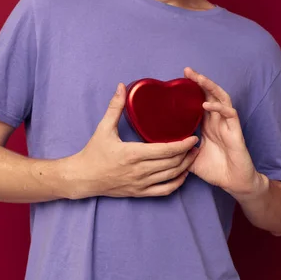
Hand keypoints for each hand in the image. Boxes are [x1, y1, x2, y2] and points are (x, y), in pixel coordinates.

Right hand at [67, 83, 199, 198]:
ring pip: (170, 177)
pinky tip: (183, 174)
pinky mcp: (140, 193)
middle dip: (188, 154)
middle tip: (197, 143)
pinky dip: (177, 183)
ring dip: (185, 166)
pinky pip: (164, 191)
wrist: (83, 177)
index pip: (165, 151)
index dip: (182, 145)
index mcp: (132, 154)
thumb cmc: (93, 152)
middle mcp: (139, 171)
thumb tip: (122, 87)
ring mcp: (140, 184)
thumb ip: (115, 107)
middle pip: (172, 164)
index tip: (193, 137)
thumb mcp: (103, 128)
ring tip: (194, 155)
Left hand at [183, 67, 260, 195]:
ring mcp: (227, 124)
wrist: (234, 183)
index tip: (178, 79)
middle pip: (210, 94)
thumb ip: (178, 152)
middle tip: (187, 71)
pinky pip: (230, 113)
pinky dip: (219, 107)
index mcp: (207, 125)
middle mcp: (217, 121)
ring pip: (221, 98)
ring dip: (210, 87)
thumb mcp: (190, 159)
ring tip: (198, 78)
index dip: (191, 89)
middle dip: (200, 81)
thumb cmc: (215, 170)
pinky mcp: (236, 131)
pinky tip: (207, 104)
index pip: (199, 101)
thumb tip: (161, 148)